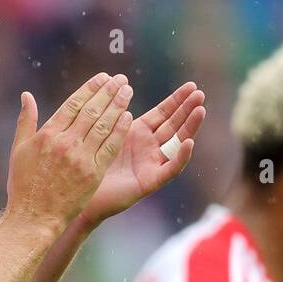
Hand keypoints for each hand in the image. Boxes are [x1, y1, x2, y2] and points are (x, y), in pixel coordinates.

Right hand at [6, 73, 133, 231]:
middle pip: (91, 110)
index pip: (73, 104)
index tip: (103, 78)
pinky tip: (128, 117)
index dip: (90, 89)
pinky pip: (109, 147)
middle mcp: (65, 143)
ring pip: (103, 125)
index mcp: (48, 134)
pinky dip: (119, 130)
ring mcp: (80, 158)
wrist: (34, 217)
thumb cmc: (24, 186)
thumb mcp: (19, 150)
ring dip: (117, 105)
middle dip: (108, 92)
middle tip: (121, 80)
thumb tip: (26, 95)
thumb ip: (26, 121)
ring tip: (127, 92)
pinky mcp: (93, 174)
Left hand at [77, 82, 205, 228]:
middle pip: (174, 125)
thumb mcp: (104, 133)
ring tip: (200, 110)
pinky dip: (180, 157)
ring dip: (189, 127)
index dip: (176, 100)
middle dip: (187, 109)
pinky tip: (188, 143)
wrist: (82, 196)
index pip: (163, 113)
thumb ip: (114, 114)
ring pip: (177, 144)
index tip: (191, 85)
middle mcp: (149, 147)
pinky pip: (170, 169)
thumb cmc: (88, 164)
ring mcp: (151, 164)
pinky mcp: (150, 182)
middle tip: (200, 94)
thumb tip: (118, 85)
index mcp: (138, 133)